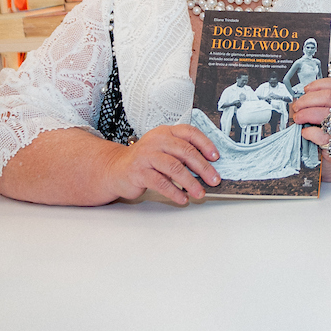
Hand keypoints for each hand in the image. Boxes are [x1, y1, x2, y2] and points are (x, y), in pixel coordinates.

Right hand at [104, 124, 220, 204]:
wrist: (115, 169)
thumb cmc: (144, 160)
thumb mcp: (164, 150)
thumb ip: (182, 153)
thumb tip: (208, 166)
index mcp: (165, 132)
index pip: (189, 132)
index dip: (205, 144)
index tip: (216, 157)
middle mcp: (156, 141)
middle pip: (185, 151)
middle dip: (203, 167)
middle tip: (214, 179)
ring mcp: (146, 156)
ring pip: (174, 168)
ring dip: (190, 182)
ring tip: (199, 193)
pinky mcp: (138, 172)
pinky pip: (161, 183)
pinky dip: (174, 192)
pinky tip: (182, 198)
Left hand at [290, 77, 330, 181]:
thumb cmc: (329, 137)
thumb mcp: (326, 118)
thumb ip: (316, 106)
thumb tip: (296, 101)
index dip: (318, 84)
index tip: (306, 91)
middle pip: (329, 96)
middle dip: (307, 100)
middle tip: (297, 107)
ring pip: (325, 113)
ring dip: (306, 114)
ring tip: (298, 120)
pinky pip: (321, 135)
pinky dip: (309, 132)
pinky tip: (305, 134)